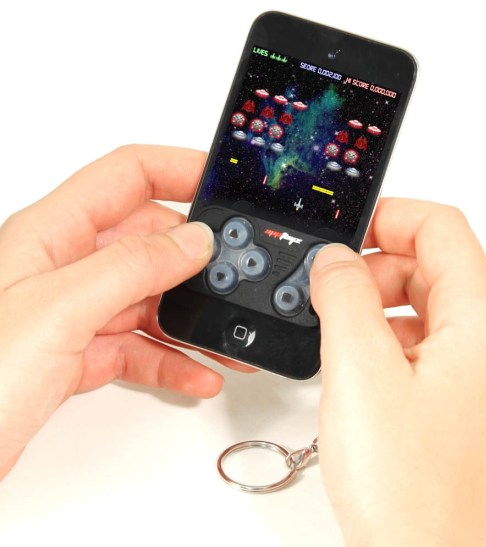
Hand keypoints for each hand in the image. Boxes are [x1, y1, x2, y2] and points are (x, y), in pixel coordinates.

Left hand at [0, 145, 225, 478]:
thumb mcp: (59, 311)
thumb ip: (131, 267)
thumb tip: (192, 241)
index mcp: (51, 234)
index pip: (126, 176)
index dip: (177, 169)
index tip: (222, 181)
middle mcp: (64, 267)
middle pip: (147, 241)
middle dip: (196, 258)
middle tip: (234, 275)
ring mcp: (73, 312)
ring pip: (148, 299)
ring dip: (192, 319)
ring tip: (225, 337)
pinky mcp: (77, 354)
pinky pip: (138, 346)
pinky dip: (172, 359)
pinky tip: (197, 373)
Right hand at [310, 198, 485, 545]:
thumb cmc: (405, 488)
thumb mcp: (359, 369)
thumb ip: (344, 296)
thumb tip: (335, 261)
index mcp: (481, 325)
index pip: (443, 229)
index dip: (391, 217)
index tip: (349, 232)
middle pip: (434, 269)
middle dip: (377, 268)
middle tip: (330, 290)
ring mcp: (480, 381)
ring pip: (427, 310)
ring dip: (379, 306)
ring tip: (338, 334)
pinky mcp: (460, 407)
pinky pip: (425, 349)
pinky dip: (388, 342)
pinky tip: (358, 369)